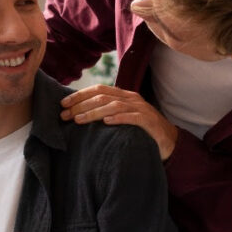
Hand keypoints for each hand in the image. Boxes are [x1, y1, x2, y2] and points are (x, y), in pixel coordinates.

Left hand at [59, 84, 178, 159]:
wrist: (169, 141)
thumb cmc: (140, 130)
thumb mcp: (122, 118)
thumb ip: (106, 113)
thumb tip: (78, 115)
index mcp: (123, 95)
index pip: (98, 90)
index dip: (79, 95)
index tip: (62, 104)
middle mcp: (131, 99)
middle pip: (102, 96)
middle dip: (81, 105)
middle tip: (65, 115)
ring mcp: (141, 109)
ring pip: (114, 105)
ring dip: (94, 112)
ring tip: (79, 120)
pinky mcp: (149, 121)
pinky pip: (132, 117)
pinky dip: (119, 118)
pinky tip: (106, 122)